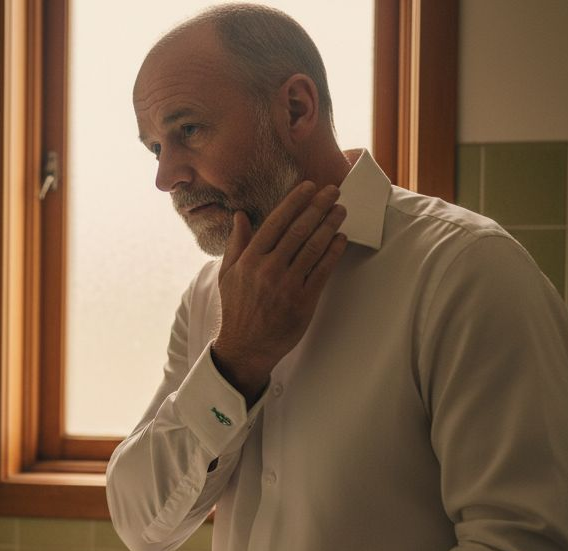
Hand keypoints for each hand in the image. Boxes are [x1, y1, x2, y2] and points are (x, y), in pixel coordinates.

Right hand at [212, 181, 347, 400]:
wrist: (246, 347)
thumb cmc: (237, 309)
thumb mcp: (227, 274)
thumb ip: (236, 244)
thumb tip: (240, 216)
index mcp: (249, 260)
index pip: (275, 222)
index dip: (294, 202)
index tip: (308, 187)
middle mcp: (268, 270)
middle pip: (298, 230)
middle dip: (318, 207)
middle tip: (333, 191)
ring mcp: (287, 286)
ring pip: (313, 248)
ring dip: (329, 225)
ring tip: (340, 210)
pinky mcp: (303, 302)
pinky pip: (322, 271)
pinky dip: (333, 252)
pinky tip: (340, 239)